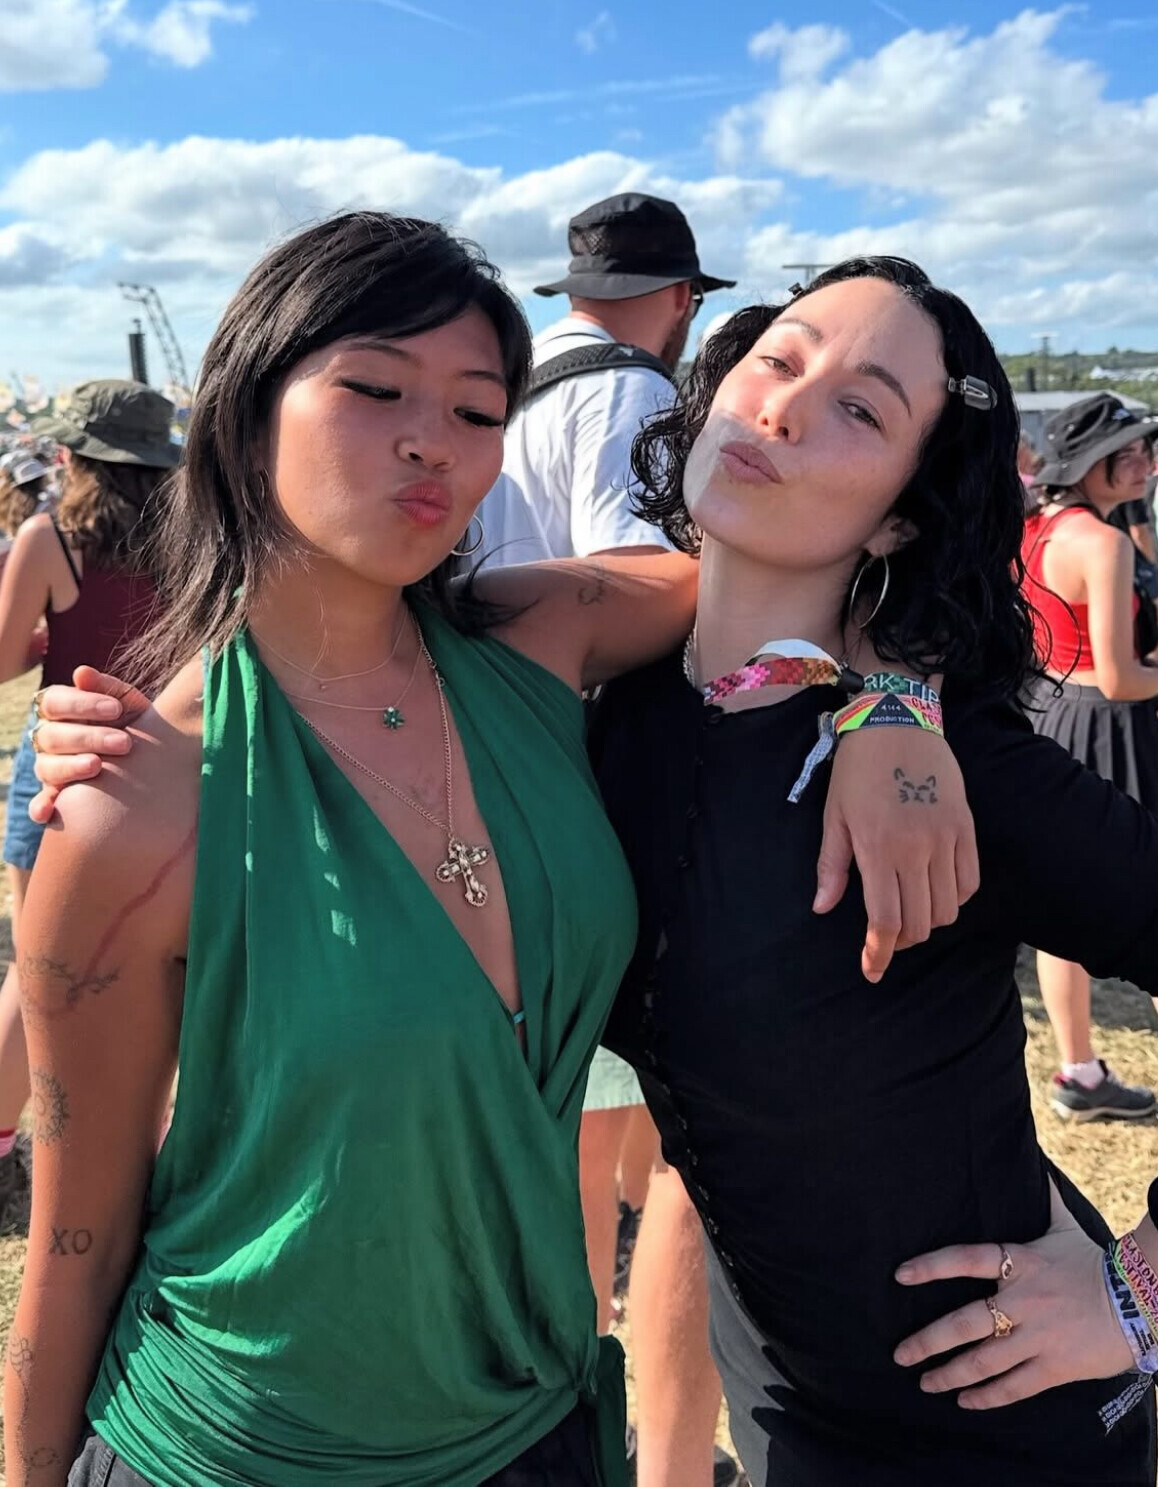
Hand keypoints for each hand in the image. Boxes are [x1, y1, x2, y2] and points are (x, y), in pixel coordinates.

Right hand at [28, 667, 149, 822]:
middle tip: (123, 742)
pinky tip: (49, 811)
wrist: (155, 758)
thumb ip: (107, 688)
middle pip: (52, 735)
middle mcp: (49, 738)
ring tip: (98, 765)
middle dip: (88, 737)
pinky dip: (42, 807)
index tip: (116, 708)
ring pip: (47, 766)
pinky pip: (41, 802)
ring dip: (71, 767)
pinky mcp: (56, 794)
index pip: (55, 702)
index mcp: (60, 710)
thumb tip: (81, 672)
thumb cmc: (135, 722)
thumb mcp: (128, 703)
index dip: (81, 704)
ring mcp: (49, 766)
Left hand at [815, 723, 979, 981]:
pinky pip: (969, 883)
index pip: (885, 921)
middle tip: (885, 936)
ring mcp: (946, 839)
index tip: (872, 970)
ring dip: (928, 921)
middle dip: (900, 940)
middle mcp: (916, 849)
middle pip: (918, 923)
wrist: (897, 722)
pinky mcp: (967, 828)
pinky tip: (935, 890)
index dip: (878, 953)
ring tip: (909, 911)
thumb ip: (832, 866)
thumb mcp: (834, 816)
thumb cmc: (857, 770)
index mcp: (877, 848)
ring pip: (948, 909)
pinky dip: (955, 898)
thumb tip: (823, 908)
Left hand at [892, 1179, 1132, 1407]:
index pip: (964, 1259)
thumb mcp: (1063, 1227)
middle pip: (964, 1323)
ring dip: (949, 1375)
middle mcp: (1023, 1300)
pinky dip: (987, 1396)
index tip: (900, 1276)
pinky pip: (1014, 1386)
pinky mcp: (1056, 1367)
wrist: (1141, 1298)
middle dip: (927, 1341)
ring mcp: (1038, 1336)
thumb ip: (1044, 1199)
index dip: (930, 1266)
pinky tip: (966, 1401)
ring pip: (983, 1361)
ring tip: (926, 1382)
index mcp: (1020, 1262)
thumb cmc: (1096, 1261)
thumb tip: (1037, 1165)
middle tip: (899, 1354)